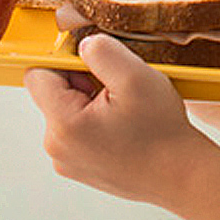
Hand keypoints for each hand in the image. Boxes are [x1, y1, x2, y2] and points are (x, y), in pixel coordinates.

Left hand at [24, 33, 206, 205]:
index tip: (97, 63)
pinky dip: (98, 120)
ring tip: (126, 109)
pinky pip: (79, 130)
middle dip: (84, 81)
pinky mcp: (80, 166)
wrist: (181, 175)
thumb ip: (102, 50)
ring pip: (68, 110)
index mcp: (63, 124)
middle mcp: (57, 147)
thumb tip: (83, 43)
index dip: (67, 59)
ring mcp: (67, 160)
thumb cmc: (161, 132)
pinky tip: (125, 125)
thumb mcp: (135, 76)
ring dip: (93, 100)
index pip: (39, 74)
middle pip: (54, 92)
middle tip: (119, 89)